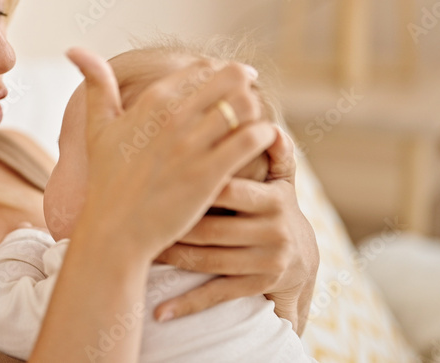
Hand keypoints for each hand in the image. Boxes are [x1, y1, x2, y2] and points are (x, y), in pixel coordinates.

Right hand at [64, 47, 276, 259]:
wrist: (115, 231)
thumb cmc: (107, 180)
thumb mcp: (97, 127)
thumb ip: (95, 83)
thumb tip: (73, 47)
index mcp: (150, 102)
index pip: (200, 69)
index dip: (218, 73)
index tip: (229, 81)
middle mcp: (172, 118)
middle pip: (229, 79)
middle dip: (242, 85)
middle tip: (246, 99)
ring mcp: (192, 146)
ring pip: (245, 105)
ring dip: (255, 110)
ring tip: (252, 122)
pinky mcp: (209, 174)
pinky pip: (251, 139)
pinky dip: (264, 135)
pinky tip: (263, 142)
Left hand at [154, 127, 318, 332]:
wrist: (302, 258)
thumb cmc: (277, 206)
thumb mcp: (282, 180)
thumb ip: (276, 152)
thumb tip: (272, 127)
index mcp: (275, 200)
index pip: (229, 189)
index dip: (194, 183)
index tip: (157, 177)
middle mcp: (274, 232)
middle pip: (213, 228)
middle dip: (173, 223)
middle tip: (137, 215)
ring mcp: (265, 263)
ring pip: (209, 260)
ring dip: (172, 257)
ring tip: (141, 248)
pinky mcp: (255, 288)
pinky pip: (216, 295)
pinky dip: (186, 304)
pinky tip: (160, 310)